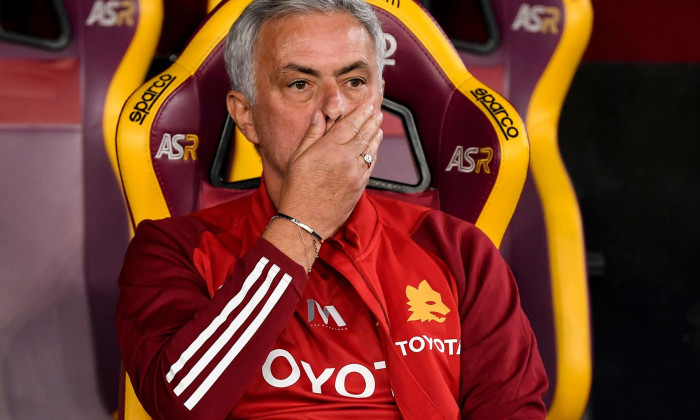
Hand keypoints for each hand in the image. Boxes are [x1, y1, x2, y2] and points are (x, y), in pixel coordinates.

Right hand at [277, 104, 383, 238]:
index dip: (361, 114)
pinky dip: (373, 154)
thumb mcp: (297, 158)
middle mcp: (346, 159)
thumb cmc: (296, 190)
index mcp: (329, 149)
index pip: (350, 125)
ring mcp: (356, 174)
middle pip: (364, 135)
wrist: (305, 221)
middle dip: (372, 122)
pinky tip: (374, 149)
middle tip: (377, 112)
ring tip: (378, 127)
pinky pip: (370, 166)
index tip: (367, 106)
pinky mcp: (360, 187)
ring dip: (376, 136)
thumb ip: (312, 135)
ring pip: (370, 150)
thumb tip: (320, 115)